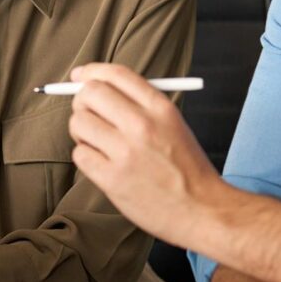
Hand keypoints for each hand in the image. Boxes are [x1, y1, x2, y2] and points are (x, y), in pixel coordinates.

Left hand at [68, 63, 222, 247]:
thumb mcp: (173, 124)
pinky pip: (80, 155)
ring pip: (78, 123)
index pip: (115, 74)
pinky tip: (102, 163)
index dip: (92, 71)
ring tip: (99, 143)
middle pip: (90, 93)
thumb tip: (96, 87)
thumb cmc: (186, 167)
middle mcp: (141, 125)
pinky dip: (86, 156)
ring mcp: (125, 152)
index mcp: (160, 108)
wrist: (202, 210)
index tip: (80, 76)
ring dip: (82, 131)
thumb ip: (139, 105)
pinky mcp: (112, 179)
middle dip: (82, 101)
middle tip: (87, 113)